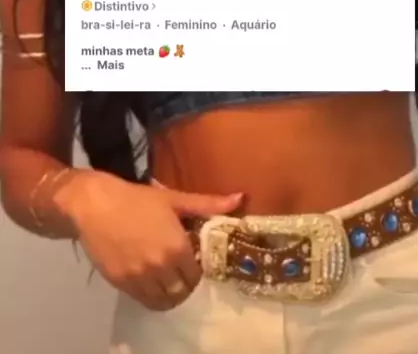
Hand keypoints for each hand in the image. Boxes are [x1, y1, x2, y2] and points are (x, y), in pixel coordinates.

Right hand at [55, 170, 242, 310]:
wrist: (95, 204)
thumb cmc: (137, 199)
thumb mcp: (173, 199)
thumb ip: (207, 204)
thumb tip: (240, 198)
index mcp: (176, 247)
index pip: (197, 275)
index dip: (196, 268)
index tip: (192, 259)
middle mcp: (160, 267)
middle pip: (182, 291)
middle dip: (185, 283)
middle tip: (181, 269)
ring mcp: (139, 278)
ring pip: (164, 301)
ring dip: (169, 293)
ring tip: (167, 277)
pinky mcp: (121, 284)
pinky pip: (143, 300)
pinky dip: (151, 295)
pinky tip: (150, 280)